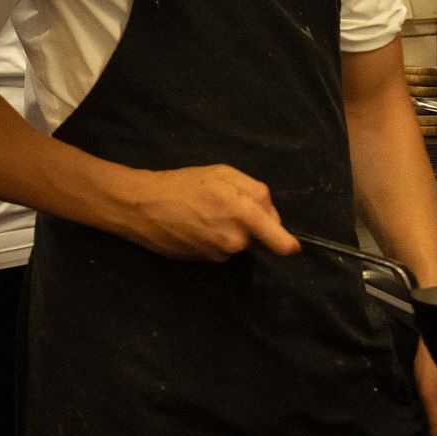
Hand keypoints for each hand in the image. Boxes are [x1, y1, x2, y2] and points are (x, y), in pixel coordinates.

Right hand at [113, 163, 297, 261]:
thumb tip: (272, 216)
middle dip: (252, 223)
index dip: (289, 244)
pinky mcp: (207, 262)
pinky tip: (198, 225)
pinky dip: (218, 238)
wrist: (143, 207)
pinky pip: (224, 249)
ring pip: (241, 243)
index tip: (293, 246)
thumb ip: (256, 190)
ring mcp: (220, 254)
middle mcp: (235, 239)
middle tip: (228, 205)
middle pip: (260, 237)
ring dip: (234, 231)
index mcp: (242, 212)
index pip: (280, 242)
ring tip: (207, 213)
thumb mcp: (223, 173)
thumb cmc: (184, 184)